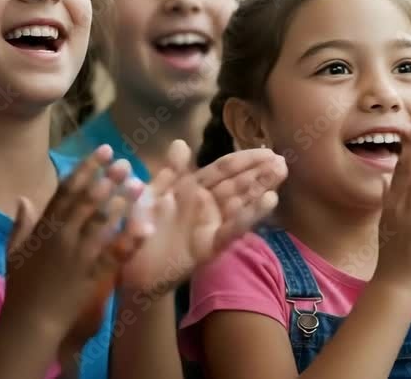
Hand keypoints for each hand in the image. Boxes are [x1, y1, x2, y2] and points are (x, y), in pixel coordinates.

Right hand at [5, 145, 150, 355]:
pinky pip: (115, 253)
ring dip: (122, 203)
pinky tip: (147, 226)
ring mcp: (78, 255)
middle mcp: (61, 237)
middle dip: (108, 179)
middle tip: (126, 164)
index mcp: (44, 228)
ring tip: (140, 186)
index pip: (66, 190)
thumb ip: (21, 223)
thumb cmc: (21, 286)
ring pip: (102, 223)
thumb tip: (23, 198)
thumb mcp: (14, 251)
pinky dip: (131, 239)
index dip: (86, 168)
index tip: (104, 151)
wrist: (30, 322)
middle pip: (87, 201)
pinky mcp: (93, 274)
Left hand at [120, 139, 284, 293]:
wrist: (127, 267)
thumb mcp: (150, 195)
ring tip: (281, 174)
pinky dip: (249, 215)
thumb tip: (181, 142)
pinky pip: (231, 229)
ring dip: (261, 189)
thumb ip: (169, 172)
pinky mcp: (209, 247)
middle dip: (260, 173)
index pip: (224, 169)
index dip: (245, 159)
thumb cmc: (137, 230)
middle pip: (238, 184)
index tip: (267, 150)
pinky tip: (269, 201)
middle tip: (283, 162)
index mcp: (193, 189)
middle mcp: (207, 205)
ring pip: (240, 203)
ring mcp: (211, 225)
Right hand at [373, 121, 410, 293]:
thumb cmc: (396, 252)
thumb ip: (389, 197)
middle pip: (407, 170)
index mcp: (394, 201)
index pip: (402, 167)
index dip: (410, 146)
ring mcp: (407, 217)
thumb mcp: (390, 219)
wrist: (394, 284)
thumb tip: (386, 178)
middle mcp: (398, 205)